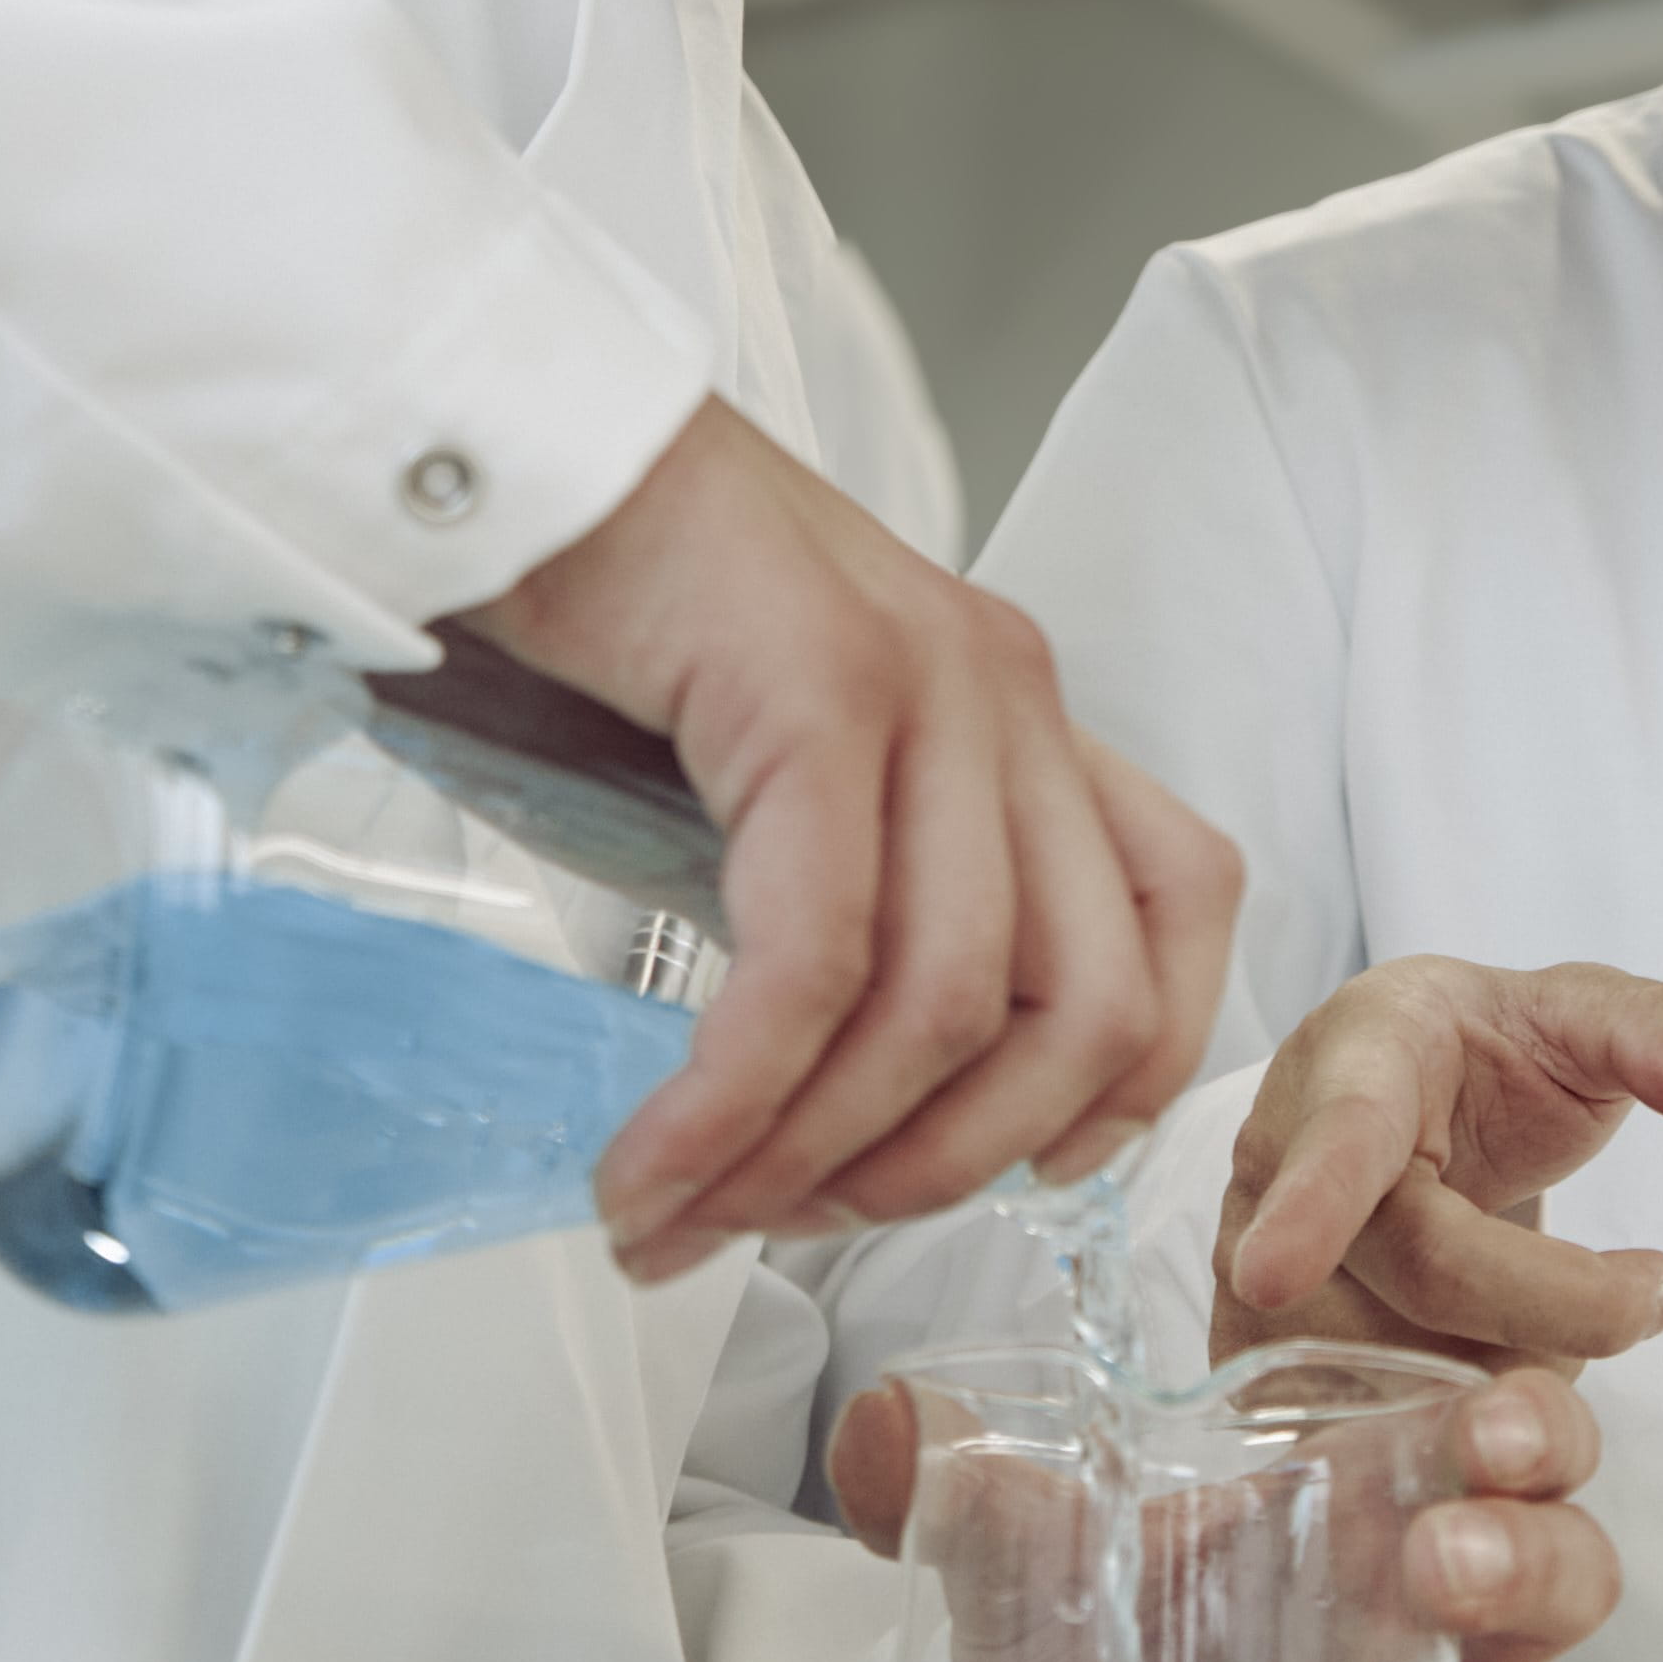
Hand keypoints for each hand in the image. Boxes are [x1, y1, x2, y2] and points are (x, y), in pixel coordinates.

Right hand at [486, 400, 1237, 1273]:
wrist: (486, 436)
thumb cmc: (600, 608)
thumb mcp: (766, 765)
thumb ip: (837, 890)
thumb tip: (818, 1103)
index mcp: (1015, 703)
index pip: (1176, 910)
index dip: (1127, 1079)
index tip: (1007, 1175)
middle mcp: (1005, 687)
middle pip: (1086, 1005)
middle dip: (949, 1167)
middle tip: (796, 1225)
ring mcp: (927, 679)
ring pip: (953, 1006)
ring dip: (818, 1157)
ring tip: (688, 1214)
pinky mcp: (814, 689)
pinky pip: (814, 960)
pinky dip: (733, 1101)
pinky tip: (651, 1164)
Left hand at [831, 1365, 1618, 1661]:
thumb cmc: (1084, 1637)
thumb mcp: (1017, 1549)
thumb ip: (956, 1478)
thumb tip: (878, 1427)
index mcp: (1370, 1513)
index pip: (1505, 1442)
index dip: (1531, 1426)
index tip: (1492, 1425)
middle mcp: (1420, 1639)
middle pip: (1559, 1578)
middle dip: (1527, 1562)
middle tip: (1443, 1563)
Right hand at [1214, 958, 1662, 1368]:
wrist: (1403, 1101)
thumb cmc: (1484, 1057)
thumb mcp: (1576, 1014)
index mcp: (1355, 1057)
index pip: (1336, 1138)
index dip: (1310, 1208)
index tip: (1275, 1276)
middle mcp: (1275, 1167)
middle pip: (1425, 1278)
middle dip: (1564, 1302)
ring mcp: (1255, 1276)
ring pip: (1411, 1373)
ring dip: (1518, 1355)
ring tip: (1552, 1294)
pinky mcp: (1265, 1367)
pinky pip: (1382, 1428)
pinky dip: (1470, 1405)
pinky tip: (1495, 1347)